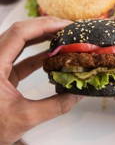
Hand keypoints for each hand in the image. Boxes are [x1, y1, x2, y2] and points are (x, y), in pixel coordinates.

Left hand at [0, 17, 81, 144]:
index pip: (20, 33)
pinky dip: (37, 53)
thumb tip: (77, 94)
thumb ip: (54, 106)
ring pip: (20, 41)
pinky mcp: (2, 72)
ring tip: (62, 36)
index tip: (65, 25)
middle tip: (67, 27)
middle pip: (20, 31)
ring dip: (42, 37)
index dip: (44, 25)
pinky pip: (21, 56)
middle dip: (46, 26)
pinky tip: (52, 54)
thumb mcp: (24, 118)